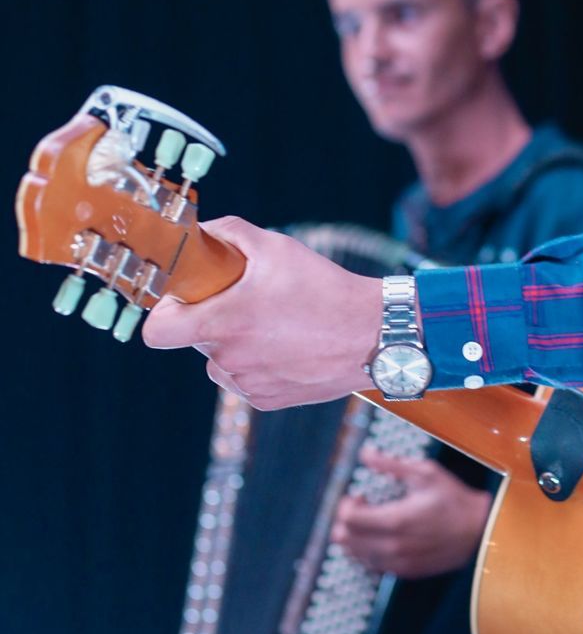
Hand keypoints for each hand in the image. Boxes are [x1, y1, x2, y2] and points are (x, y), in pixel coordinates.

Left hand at [142, 216, 381, 408]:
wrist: (373, 334)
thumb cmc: (325, 289)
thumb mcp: (276, 247)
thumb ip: (229, 233)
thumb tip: (201, 234)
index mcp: (222, 323)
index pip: (157, 331)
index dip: (165, 311)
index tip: (186, 297)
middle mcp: (229, 360)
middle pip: (197, 338)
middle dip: (215, 317)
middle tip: (250, 299)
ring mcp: (247, 384)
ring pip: (222, 360)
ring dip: (237, 342)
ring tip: (277, 323)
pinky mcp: (266, 400)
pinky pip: (246, 378)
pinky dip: (260, 363)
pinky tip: (290, 345)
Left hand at [331, 445, 490, 577]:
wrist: (479, 531)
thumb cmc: (453, 500)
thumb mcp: (424, 472)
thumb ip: (390, 463)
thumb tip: (365, 453)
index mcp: (395, 520)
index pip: (347, 519)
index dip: (345, 504)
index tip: (359, 494)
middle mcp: (392, 546)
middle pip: (344, 539)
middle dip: (346, 520)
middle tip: (363, 507)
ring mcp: (398, 563)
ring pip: (354, 555)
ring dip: (355, 537)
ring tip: (373, 521)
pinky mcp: (404, 572)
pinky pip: (371, 565)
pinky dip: (368, 550)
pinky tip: (383, 536)